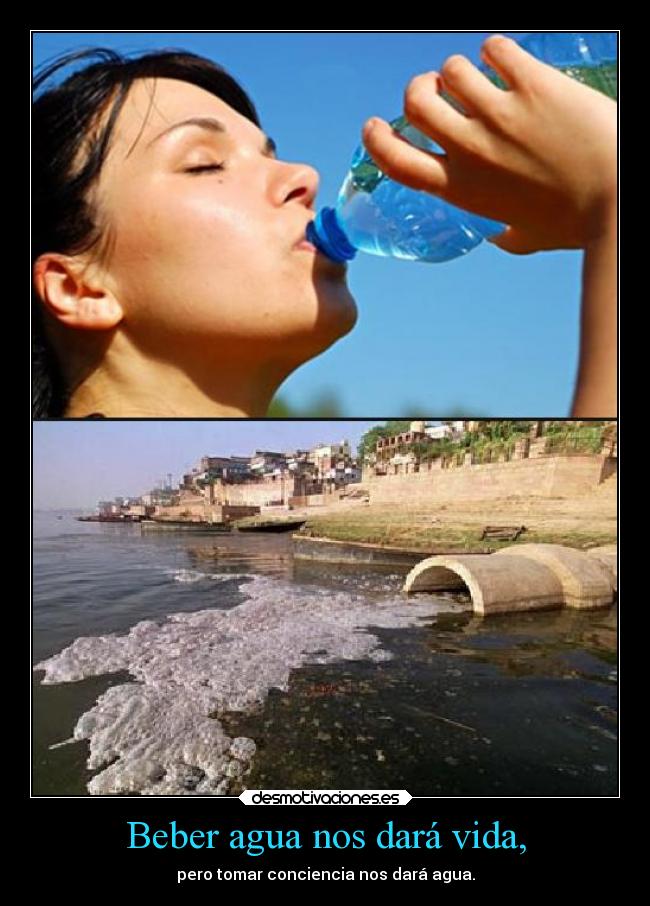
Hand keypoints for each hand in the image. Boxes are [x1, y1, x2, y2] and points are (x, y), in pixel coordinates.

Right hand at [362, 35, 616, 254]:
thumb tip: (496, 236)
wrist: (618, 200)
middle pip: (416, 103)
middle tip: (440, 91)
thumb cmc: (574, 224)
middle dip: (421, 89)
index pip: (395, 160)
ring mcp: (500, 115)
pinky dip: (498, 51)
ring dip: (463, 69)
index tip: (376, 126)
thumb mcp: (524, 238)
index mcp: (461, 189)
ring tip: (484, 77)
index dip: (376, 139)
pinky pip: (495, 49)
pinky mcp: (533, 85)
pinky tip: (511, 62)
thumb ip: (501, 235)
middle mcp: (471, 150)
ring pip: (453, 69)